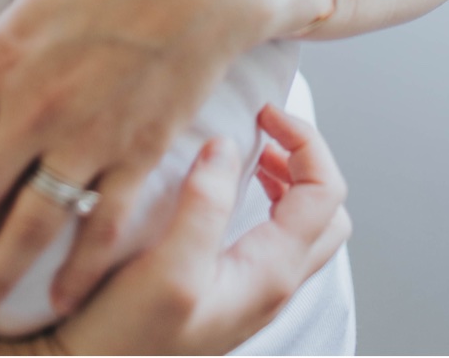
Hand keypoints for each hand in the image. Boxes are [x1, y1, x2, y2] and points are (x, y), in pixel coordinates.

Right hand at [51, 108, 351, 354]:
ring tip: (244, 157)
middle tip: (262, 136)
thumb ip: (204, 205)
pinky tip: (216, 193)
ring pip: (299, 226)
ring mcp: (250, 292)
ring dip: (284, 182)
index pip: (327, 192)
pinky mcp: (224, 294)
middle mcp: (271, 286)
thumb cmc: (121, 339)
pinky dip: (259, 203)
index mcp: (272, 273)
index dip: (305, 142)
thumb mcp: (166, 269)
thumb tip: (226, 147)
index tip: (264, 114)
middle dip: (304, 163)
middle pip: (325, 211)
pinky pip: (266, 239)